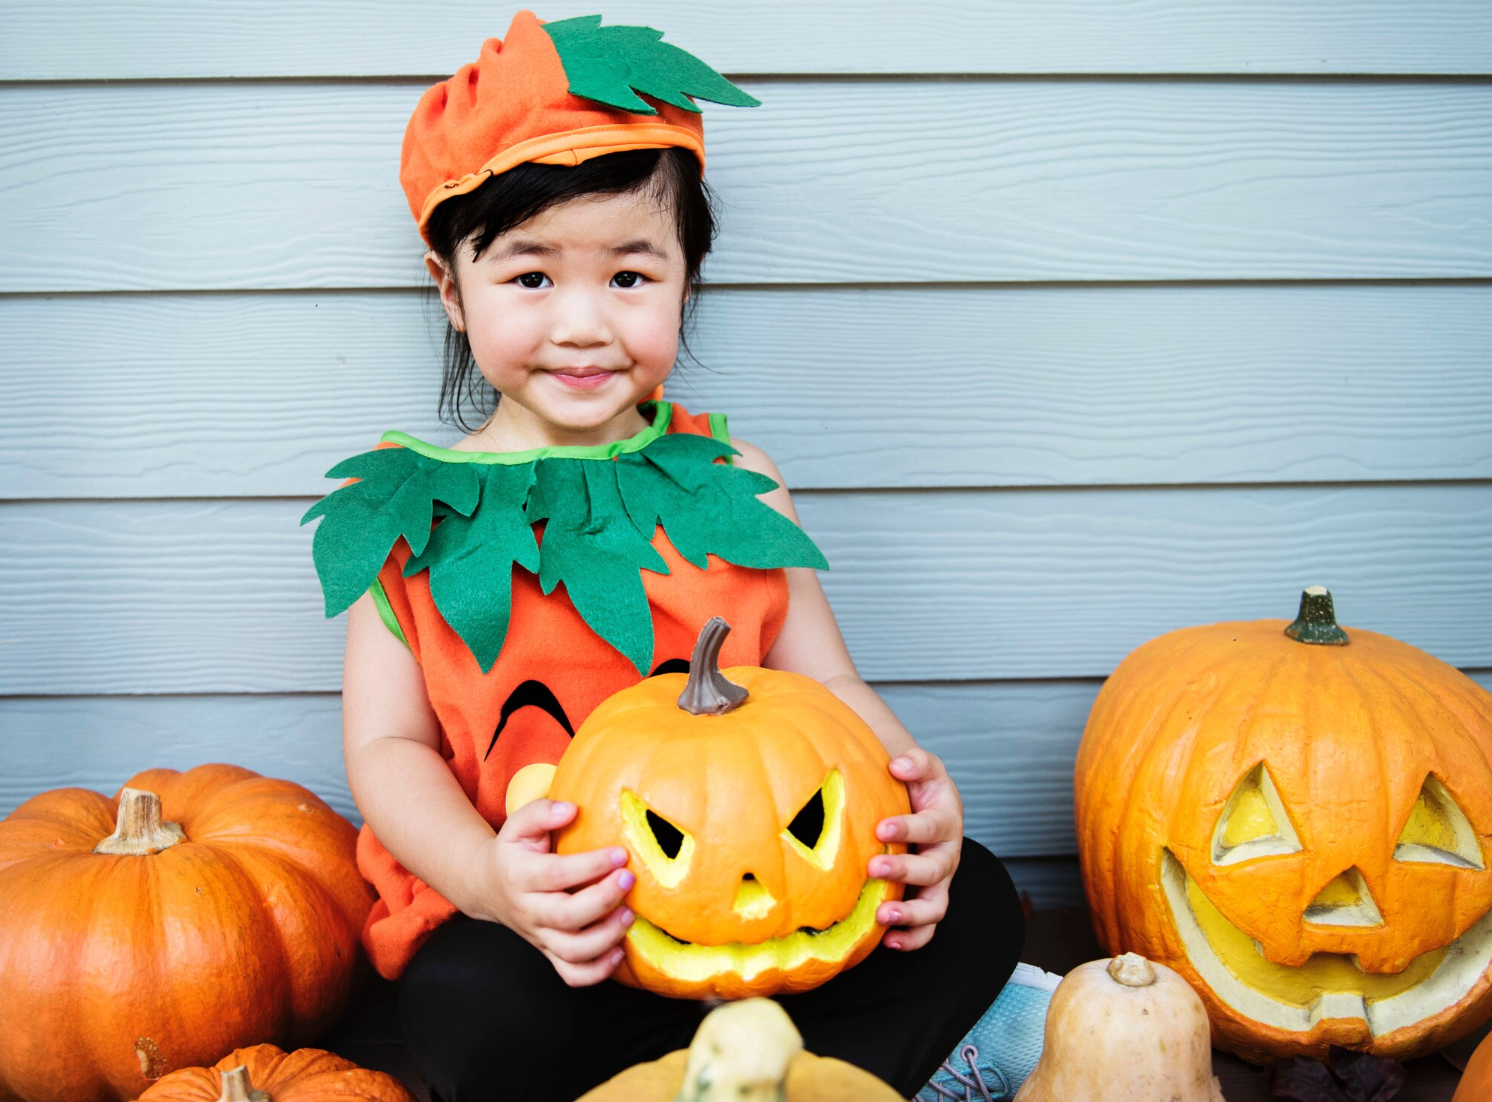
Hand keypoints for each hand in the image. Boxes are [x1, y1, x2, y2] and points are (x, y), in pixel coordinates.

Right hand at [468, 798, 635, 986]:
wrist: (488, 887)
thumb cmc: (514, 851)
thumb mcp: (518, 824)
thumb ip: (542, 812)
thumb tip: (571, 810)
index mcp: (520, 876)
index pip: (556, 874)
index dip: (590, 866)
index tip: (620, 852)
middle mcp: (529, 911)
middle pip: (566, 916)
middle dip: (602, 900)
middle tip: (629, 879)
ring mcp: (540, 936)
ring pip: (571, 952)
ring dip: (605, 937)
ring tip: (629, 915)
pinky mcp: (549, 953)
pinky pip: (572, 974)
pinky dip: (597, 971)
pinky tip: (620, 951)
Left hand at [868, 748, 963, 950]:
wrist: (923, 806)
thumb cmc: (920, 788)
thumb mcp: (923, 768)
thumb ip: (915, 762)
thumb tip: (898, 765)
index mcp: (946, 821)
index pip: (932, 826)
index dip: (909, 828)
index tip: (881, 827)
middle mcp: (946, 855)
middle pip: (933, 870)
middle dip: (904, 871)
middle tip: (874, 867)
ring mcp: (939, 882)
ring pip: (935, 906)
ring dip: (910, 914)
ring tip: (883, 915)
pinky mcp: (928, 900)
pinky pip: (927, 928)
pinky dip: (911, 938)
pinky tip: (888, 940)